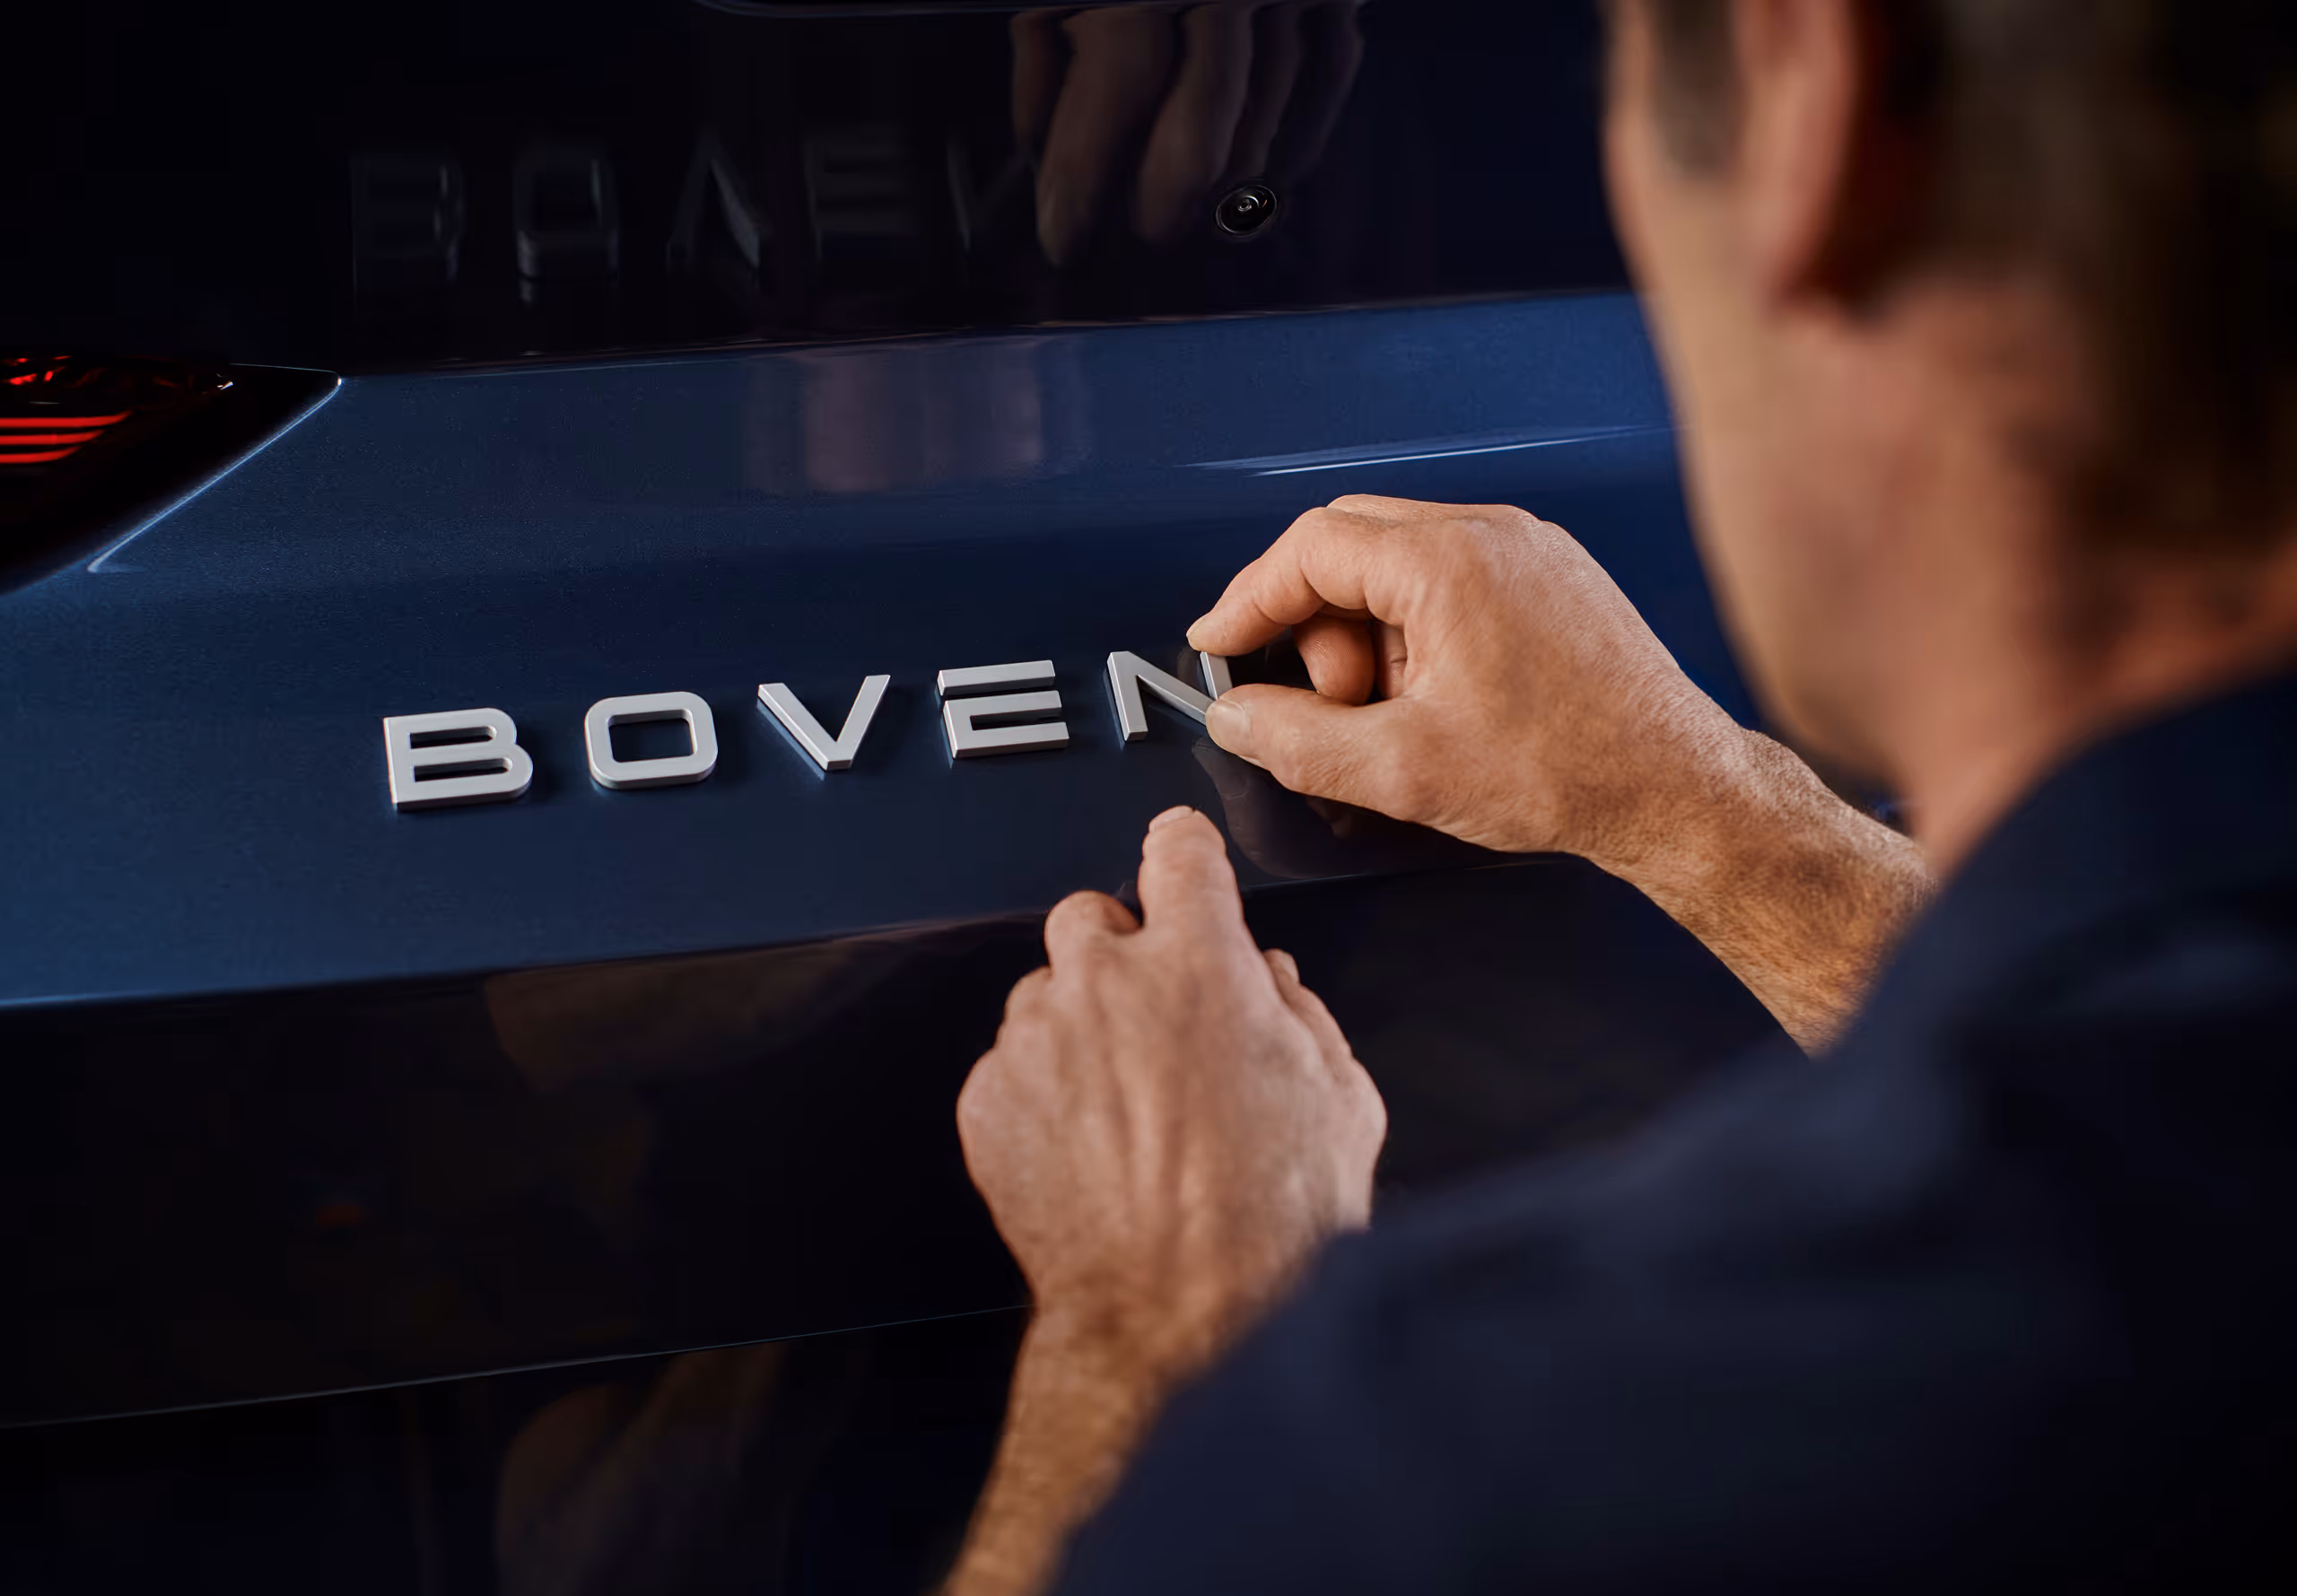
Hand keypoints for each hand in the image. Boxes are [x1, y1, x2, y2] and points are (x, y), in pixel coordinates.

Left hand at [945, 807, 1383, 1595]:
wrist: (1178, 1318)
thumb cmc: (1270, 1221)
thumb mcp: (1340, 1101)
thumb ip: (1299, 1016)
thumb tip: (1269, 985)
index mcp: (1201, 961)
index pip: (1178, 849)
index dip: (1185, 856)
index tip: (1180, 862)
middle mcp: (1105, 980)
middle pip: (1090, 914)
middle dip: (1122, 953)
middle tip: (1159, 1025)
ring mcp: (1035, 1039)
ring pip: (1044, 994)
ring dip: (1076, 1028)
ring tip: (1125, 1111)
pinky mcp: (986, 1101)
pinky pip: (1009, 1069)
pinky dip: (1039, 1096)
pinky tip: (1087, 1154)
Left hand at [1011, 2, 1365, 263]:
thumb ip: (1044, 32)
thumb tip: (1038, 137)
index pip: (1120, 67)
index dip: (1086, 163)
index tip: (1062, 232)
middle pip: (1204, 111)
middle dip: (1162, 194)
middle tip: (1141, 231)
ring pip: (1268, 106)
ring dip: (1225, 180)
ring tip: (1189, 216)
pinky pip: (1330, 78)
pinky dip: (1297, 139)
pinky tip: (1262, 181)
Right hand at [1188, 495, 1933, 1048]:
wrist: (1677, 790)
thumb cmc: (1570, 772)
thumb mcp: (1401, 770)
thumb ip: (1297, 739)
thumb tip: (1238, 718)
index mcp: (1448, 561)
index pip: (1310, 547)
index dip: (1249, 599)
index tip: (1219, 644)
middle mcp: (1491, 535)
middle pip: (1352, 546)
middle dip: (1314, 627)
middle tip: (1324, 705)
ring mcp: (1529, 552)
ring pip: (1401, 567)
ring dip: (1369, 638)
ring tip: (1395, 720)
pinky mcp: (1553, 580)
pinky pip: (1453, 583)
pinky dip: (1419, 636)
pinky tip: (1435, 706)